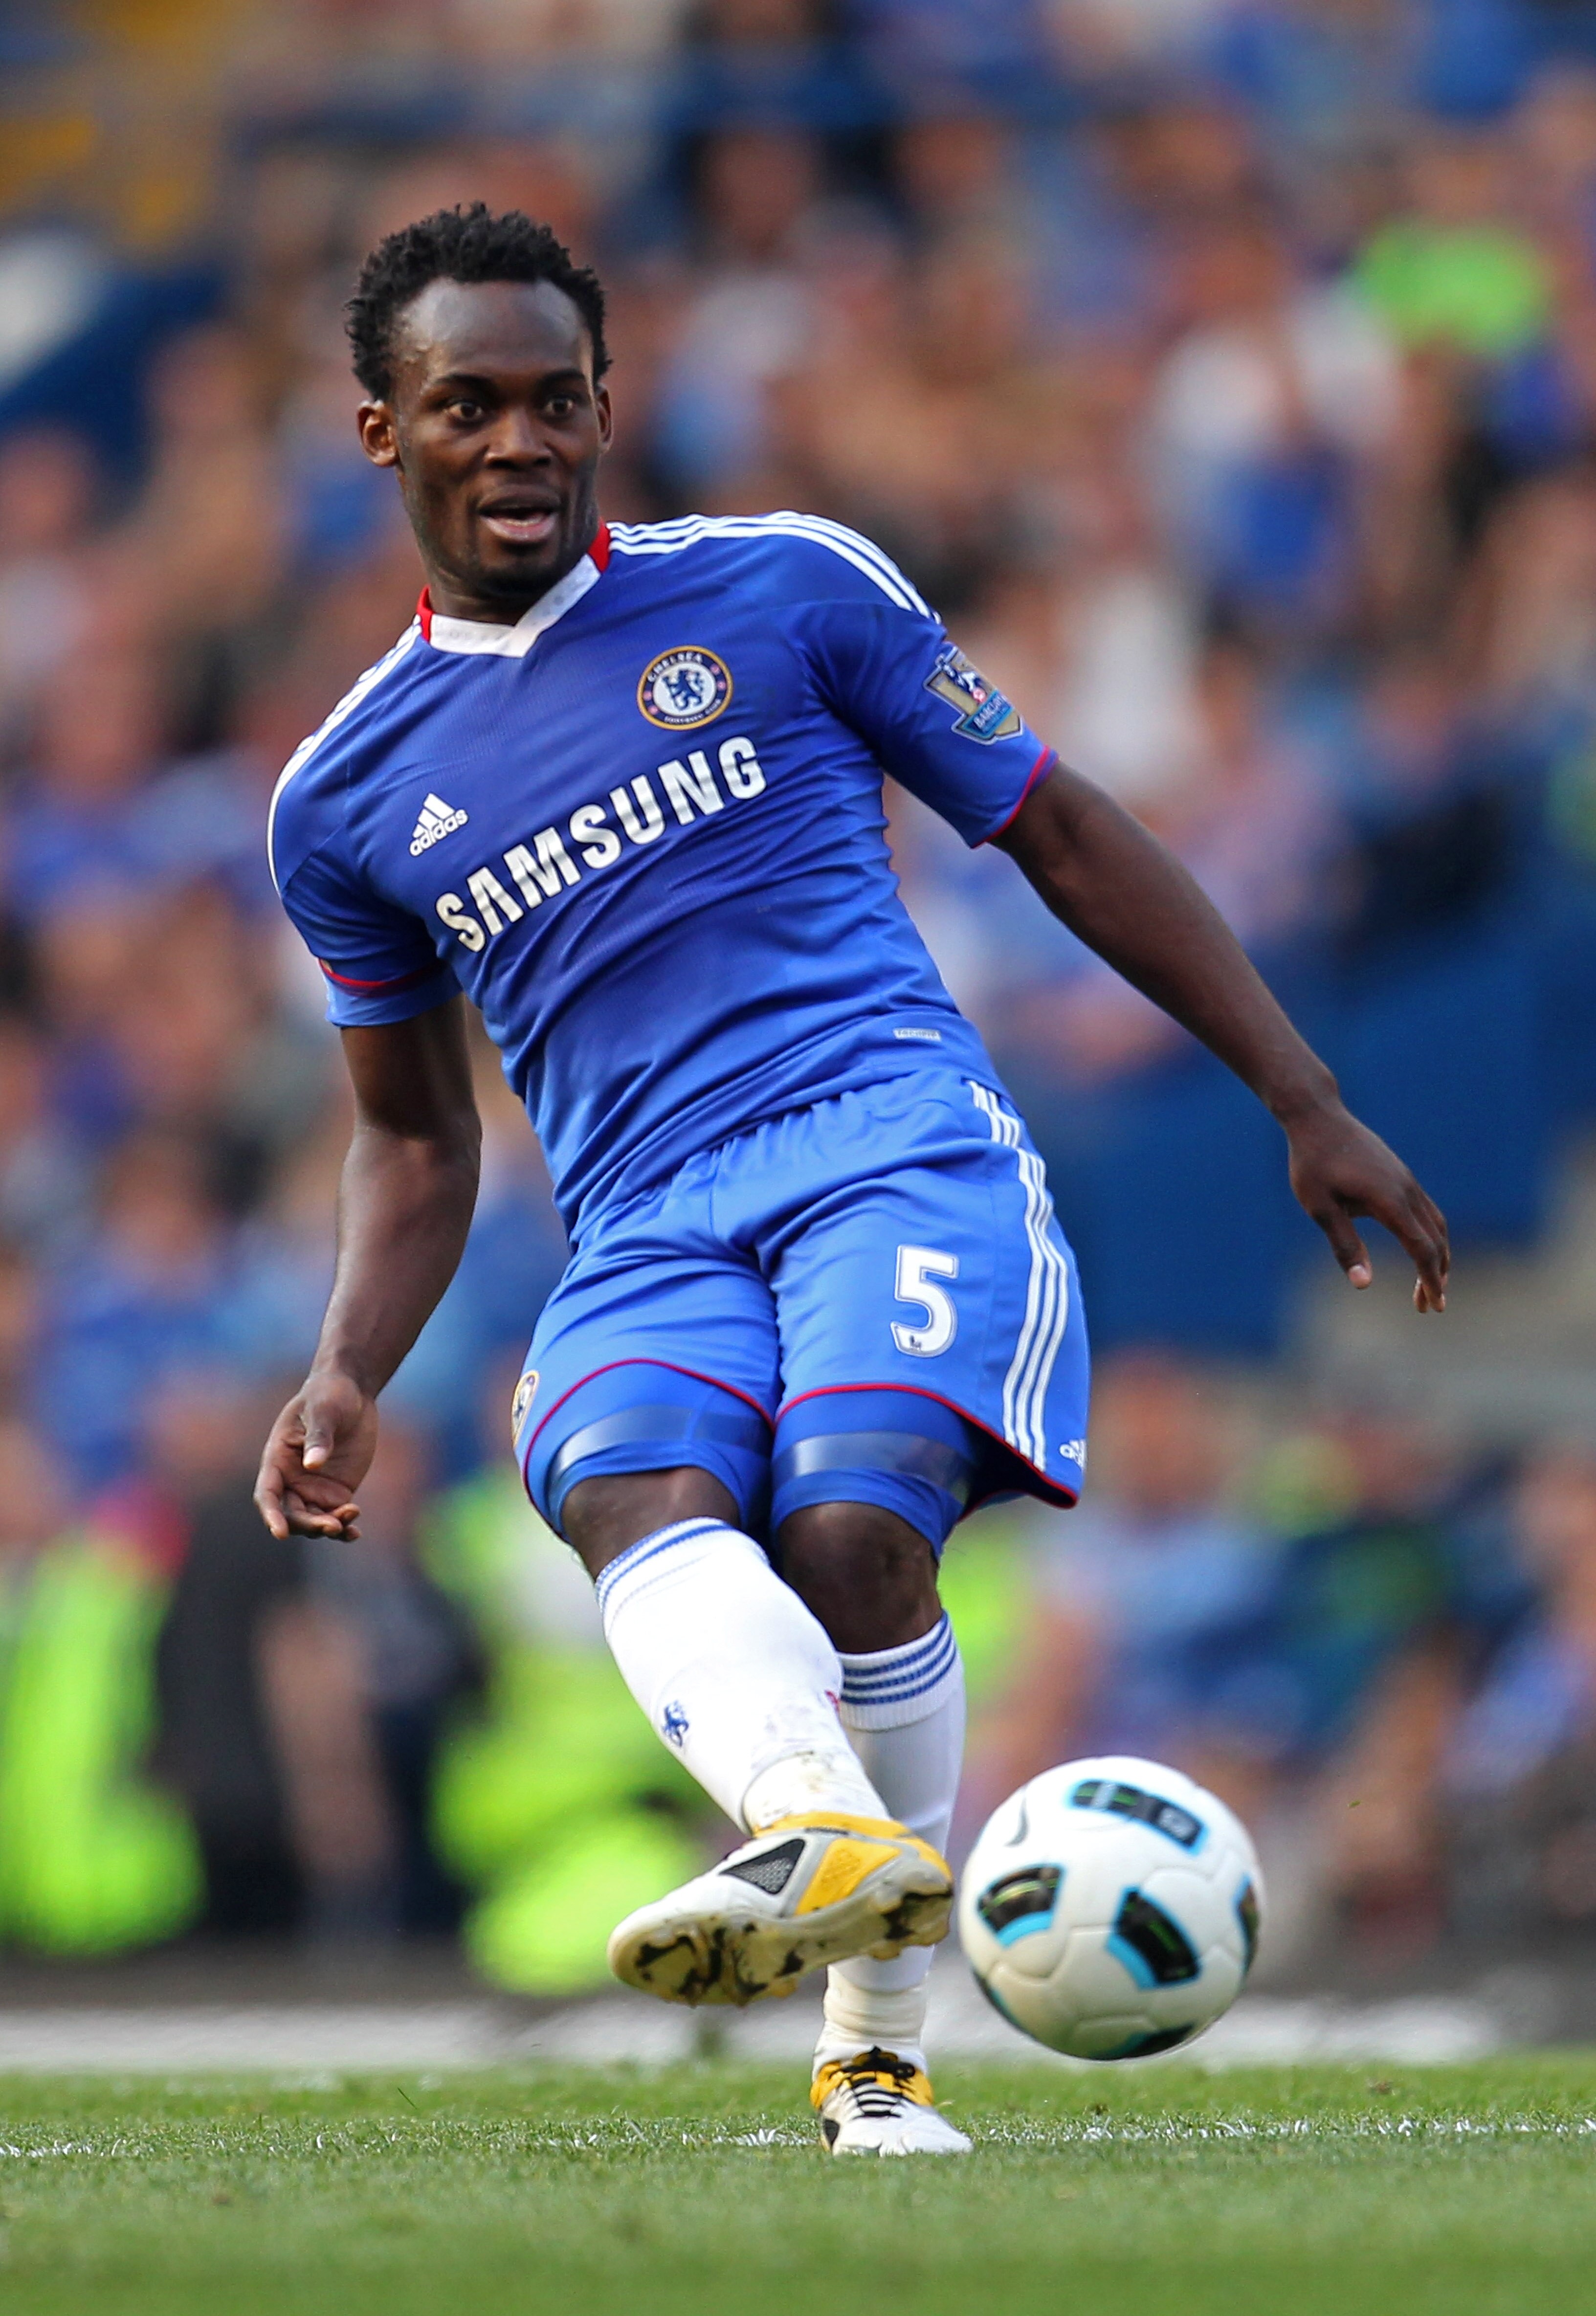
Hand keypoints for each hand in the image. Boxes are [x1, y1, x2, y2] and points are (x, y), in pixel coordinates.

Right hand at [254, 1369, 379, 1539]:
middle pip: (291, 1514)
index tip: (279, 1533)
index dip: (271, 1515)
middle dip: (309, 1524)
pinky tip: (354, 1533)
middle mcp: (291, 1480)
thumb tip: (313, 1464)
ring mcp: (313, 1488)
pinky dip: (343, 1528)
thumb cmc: (329, 1395)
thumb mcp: (323, 1410)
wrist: (352, 1393)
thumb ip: (319, 1436)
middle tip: (332, 1525)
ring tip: (351, 1516)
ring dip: (329, 1527)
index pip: (267, 1494)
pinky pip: (335, 1517)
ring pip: (313, 1521)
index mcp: (277, 1459)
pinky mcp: (335, 1492)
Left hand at [1284, 1099, 1448, 1312]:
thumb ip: (1345, 1245)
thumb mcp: (1320, 1208)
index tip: (1434, 1307)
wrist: (1317, 1117)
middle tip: (1428, 1307)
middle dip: (1435, 1276)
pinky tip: (1416, 1249)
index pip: (1422, 1248)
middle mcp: (1406, 1189)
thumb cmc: (1312, 1163)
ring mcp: (1406, 1180)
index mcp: (1389, 1200)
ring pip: (1436, 1224)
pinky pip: (1426, 1210)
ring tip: (1427, 1284)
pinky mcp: (1401, 1175)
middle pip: (1436, 1240)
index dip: (1429, 1280)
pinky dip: (1430, 1235)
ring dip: (1436, 1256)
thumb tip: (1364, 1284)